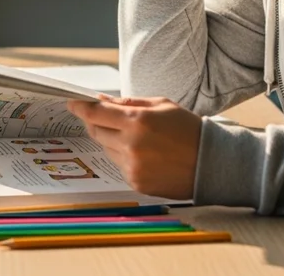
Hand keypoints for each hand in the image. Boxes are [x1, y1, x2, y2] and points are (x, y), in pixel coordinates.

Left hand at [67, 95, 201, 200]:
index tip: (72, 103)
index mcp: (137, 122)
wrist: (211, 162)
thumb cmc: (188, 128)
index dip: (80, 107)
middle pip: (96, 132)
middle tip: (100, 117)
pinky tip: (144, 154)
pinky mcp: (137, 183)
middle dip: (95, 122)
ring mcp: (133, 167)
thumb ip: (129, 103)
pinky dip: (124, 157)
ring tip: (134, 137)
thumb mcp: (161, 105)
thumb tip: (102, 101)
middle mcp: (131, 146)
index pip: (95, 114)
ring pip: (106, 149)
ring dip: (112, 140)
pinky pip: (119, 166)